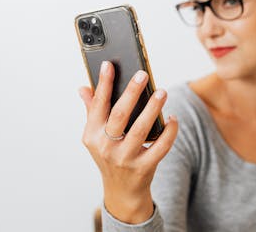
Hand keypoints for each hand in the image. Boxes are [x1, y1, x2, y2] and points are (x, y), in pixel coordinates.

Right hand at [78, 61, 178, 223]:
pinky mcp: (144, 167)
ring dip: (153, 108)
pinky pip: (160, 146)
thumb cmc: (110, 156)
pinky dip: (168, 131)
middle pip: (120, 115)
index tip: (109, 65)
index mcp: (92, 135)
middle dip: (132, 92)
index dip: (103, 84)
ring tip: (162, 92)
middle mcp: (106, 147)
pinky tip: (172, 118)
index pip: (98, 105)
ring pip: (141, 129)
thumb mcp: (96, 137)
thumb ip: (92, 111)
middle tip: (143, 74)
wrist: (121, 191)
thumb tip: (83, 88)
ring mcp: (125, 158)